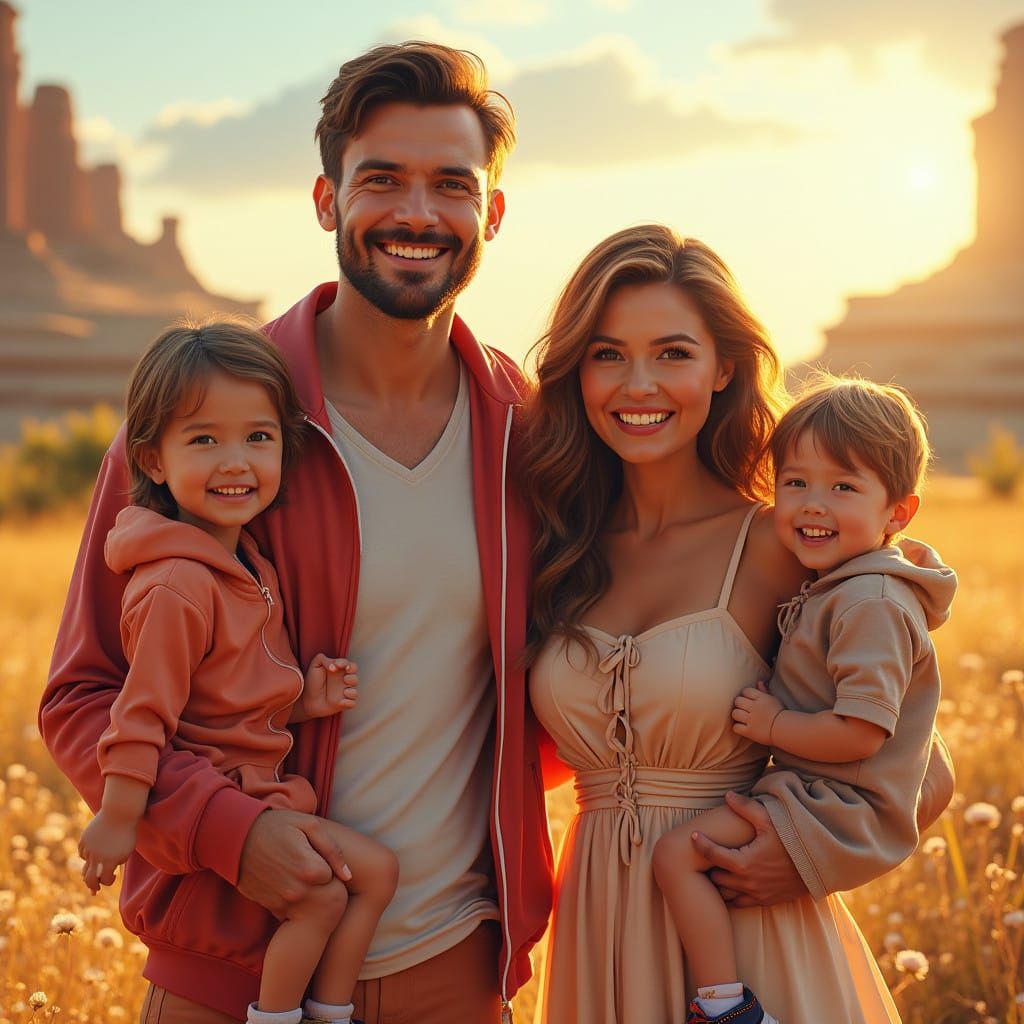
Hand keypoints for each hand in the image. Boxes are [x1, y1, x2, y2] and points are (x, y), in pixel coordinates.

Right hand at [79, 811, 136, 893]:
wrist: (119, 812)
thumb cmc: (126, 833)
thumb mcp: (126, 850)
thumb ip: (116, 864)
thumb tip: (104, 874)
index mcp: (110, 861)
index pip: (106, 880)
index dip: (110, 880)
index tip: (114, 876)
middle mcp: (97, 857)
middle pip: (89, 879)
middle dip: (92, 886)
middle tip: (95, 889)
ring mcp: (88, 849)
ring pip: (86, 865)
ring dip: (91, 867)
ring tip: (97, 866)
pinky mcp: (83, 841)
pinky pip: (83, 854)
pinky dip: (87, 855)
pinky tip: (93, 853)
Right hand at [236, 809, 352, 917]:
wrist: (236, 837)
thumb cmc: (276, 826)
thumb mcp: (309, 825)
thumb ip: (332, 850)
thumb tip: (348, 876)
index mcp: (310, 870)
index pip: (332, 877)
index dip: (324, 864)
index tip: (311, 854)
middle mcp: (297, 891)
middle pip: (320, 892)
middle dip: (315, 879)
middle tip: (300, 860)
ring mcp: (281, 902)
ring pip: (306, 903)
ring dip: (302, 889)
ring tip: (289, 868)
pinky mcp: (269, 906)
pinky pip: (289, 909)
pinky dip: (289, 897)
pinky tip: (280, 879)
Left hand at [292, 654, 357, 721]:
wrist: (305, 699)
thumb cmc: (311, 681)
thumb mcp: (315, 665)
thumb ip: (324, 659)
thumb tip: (334, 666)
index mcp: (340, 672)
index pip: (351, 666)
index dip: (348, 665)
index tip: (337, 666)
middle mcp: (343, 682)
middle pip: (355, 678)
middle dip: (352, 678)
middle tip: (344, 679)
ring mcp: (343, 694)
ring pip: (355, 692)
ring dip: (351, 691)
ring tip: (344, 692)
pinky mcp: (342, 704)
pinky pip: (352, 704)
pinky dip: (349, 703)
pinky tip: (340, 702)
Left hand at [691, 791, 806, 906]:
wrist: (819, 864)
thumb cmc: (793, 839)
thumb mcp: (769, 819)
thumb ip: (746, 807)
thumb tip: (727, 795)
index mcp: (745, 862)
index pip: (712, 854)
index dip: (699, 843)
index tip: (693, 835)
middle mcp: (748, 882)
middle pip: (715, 877)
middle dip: (707, 866)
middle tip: (703, 853)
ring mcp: (757, 894)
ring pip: (726, 894)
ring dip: (718, 883)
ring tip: (714, 868)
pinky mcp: (766, 900)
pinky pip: (740, 903)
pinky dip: (732, 895)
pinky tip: (730, 882)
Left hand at [732, 681, 782, 745]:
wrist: (787, 730)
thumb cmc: (780, 714)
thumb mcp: (774, 700)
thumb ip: (764, 691)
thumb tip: (759, 682)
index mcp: (762, 698)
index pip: (745, 691)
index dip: (746, 695)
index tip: (749, 701)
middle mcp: (756, 708)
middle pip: (738, 701)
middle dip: (740, 705)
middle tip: (744, 710)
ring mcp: (752, 720)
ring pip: (735, 713)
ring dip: (737, 716)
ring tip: (743, 719)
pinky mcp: (750, 731)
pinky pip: (736, 727)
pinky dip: (738, 728)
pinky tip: (743, 728)